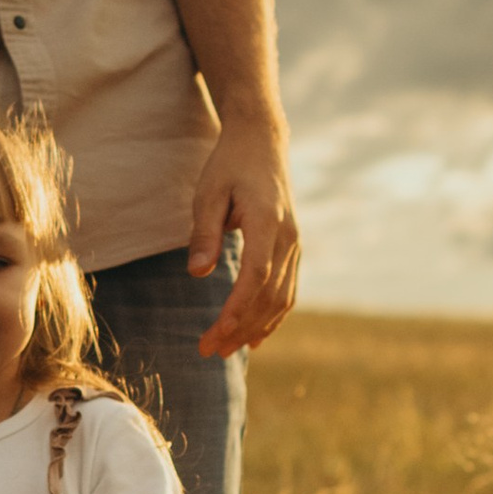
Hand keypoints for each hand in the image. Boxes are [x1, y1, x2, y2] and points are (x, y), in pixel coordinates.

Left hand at [188, 122, 298, 358]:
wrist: (262, 142)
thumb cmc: (230, 166)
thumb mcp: (208, 194)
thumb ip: (203, 234)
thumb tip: (197, 274)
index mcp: (267, 222)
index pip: (256, 275)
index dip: (238, 308)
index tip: (216, 333)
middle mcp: (288, 237)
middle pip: (268, 294)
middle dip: (239, 327)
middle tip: (208, 350)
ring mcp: (294, 244)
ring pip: (282, 298)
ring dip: (255, 327)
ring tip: (226, 349)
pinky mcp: (292, 248)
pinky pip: (288, 290)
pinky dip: (272, 316)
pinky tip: (254, 335)